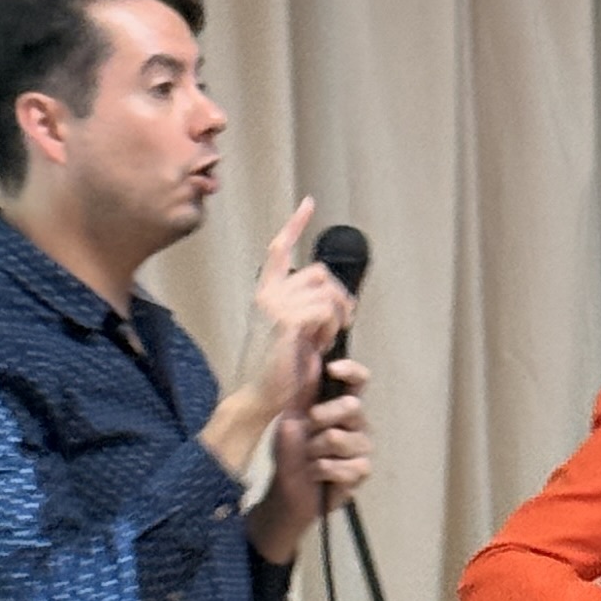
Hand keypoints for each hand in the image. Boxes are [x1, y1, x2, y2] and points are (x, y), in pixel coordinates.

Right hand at [201, 199, 354, 482]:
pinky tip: (319, 346)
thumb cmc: (278, 371)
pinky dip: (331, 329)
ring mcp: (275, 305)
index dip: (295, 224)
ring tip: (324, 340)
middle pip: (320, 273)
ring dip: (337, 317)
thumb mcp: (296, 333)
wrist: (261, 397)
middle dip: (339, 298)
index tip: (309, 203)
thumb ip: (308, 310)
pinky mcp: (286, 321)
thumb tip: (333, 298)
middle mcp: (267, 293)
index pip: (280, 249)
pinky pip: (325, 310)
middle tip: (338, 326)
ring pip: (326, 291)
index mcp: (266, 293)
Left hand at [255, 358, 370, 557]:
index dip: (351, 371)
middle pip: (352, 407)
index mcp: (342, 404)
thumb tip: (310, 354)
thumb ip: (303, 389)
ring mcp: (362, 447)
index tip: (332, 369)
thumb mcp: (290, 415)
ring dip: (314, 450)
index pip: (359, 380)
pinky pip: (346, 466)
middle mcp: (357, 423)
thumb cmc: (290, 449)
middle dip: (321, 417)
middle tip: (307, 428)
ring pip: (341, 439)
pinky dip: (322, 471)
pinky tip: (316, 475)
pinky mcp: (361, 472)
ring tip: (308, 458)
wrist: (285, 488)